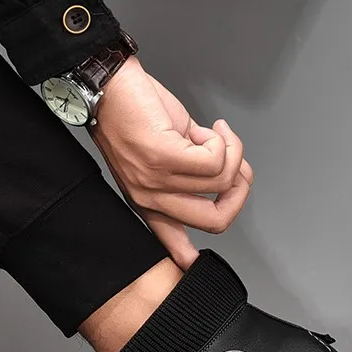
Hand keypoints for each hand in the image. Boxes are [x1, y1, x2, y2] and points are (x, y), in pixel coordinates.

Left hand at [90, 57, 253, 268]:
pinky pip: (216, 161)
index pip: (167, 237)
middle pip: (214, 220)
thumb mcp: (164, 151)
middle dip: (241, 192)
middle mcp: (150, 197)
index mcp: (147, 200)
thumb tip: (226, 177)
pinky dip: (225, 141)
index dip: (184, 254)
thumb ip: (190, 171)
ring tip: (216, 134)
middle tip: (238, 164)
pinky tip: (212, 129)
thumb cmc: (136, 113)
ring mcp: (156, 179)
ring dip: (234, 152)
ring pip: (222, 183)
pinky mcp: (163, 157)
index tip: (192, 265)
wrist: (111, 86)